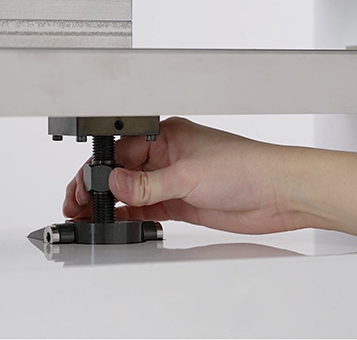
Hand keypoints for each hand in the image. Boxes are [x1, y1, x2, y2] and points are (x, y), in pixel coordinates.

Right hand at [63, 117, 356, 240]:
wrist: (279, 193)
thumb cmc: (246, 166)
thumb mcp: (187, 174)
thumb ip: (147, 183)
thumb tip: (113, 184)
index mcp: (165, 135)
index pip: (119, 151)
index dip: (98, 171)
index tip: (82, 189)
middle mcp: (166, 155)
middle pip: (120, 172)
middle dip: (97, 188)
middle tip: (77, 206)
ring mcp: (173, 179)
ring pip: (131, 191)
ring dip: (111, 204)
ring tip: (88, 217)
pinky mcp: (182, 201)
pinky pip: (146, 207)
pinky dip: (130, 215)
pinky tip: (116, 222)